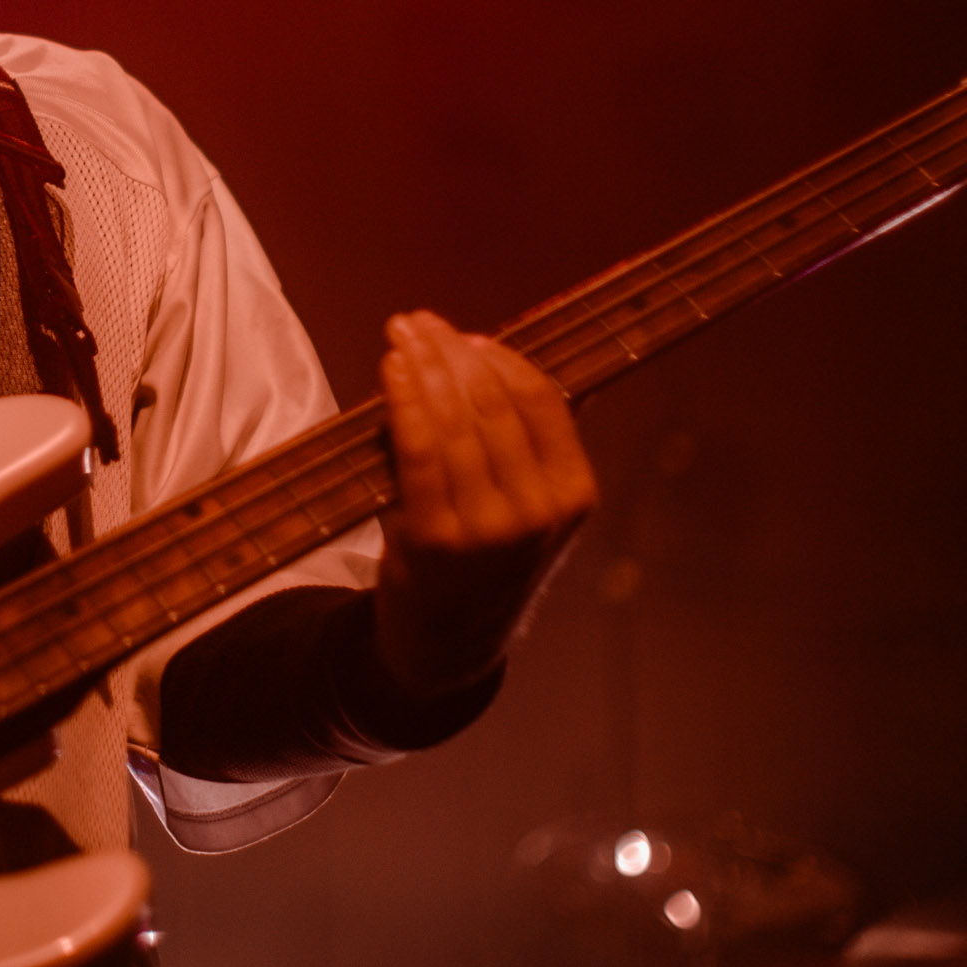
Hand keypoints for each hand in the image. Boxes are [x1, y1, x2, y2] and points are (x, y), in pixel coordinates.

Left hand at [372, 310, 597, 699]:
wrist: (447, 645)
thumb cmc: (482, 558)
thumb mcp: (528, 508)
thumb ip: (528, 443)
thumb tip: (511, 362)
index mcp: (574, 494)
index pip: (541, 400)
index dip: (499, 357)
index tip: (463, 335)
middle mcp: (541, 512)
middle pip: (494, 404)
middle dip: (451, 353)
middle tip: (417, 322)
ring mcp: (490, 530)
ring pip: (455, 422)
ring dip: (423, 367)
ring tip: (400, 336)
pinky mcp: (437, 542)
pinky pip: (418, 453)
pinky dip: (403, 403)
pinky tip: (391, 372)